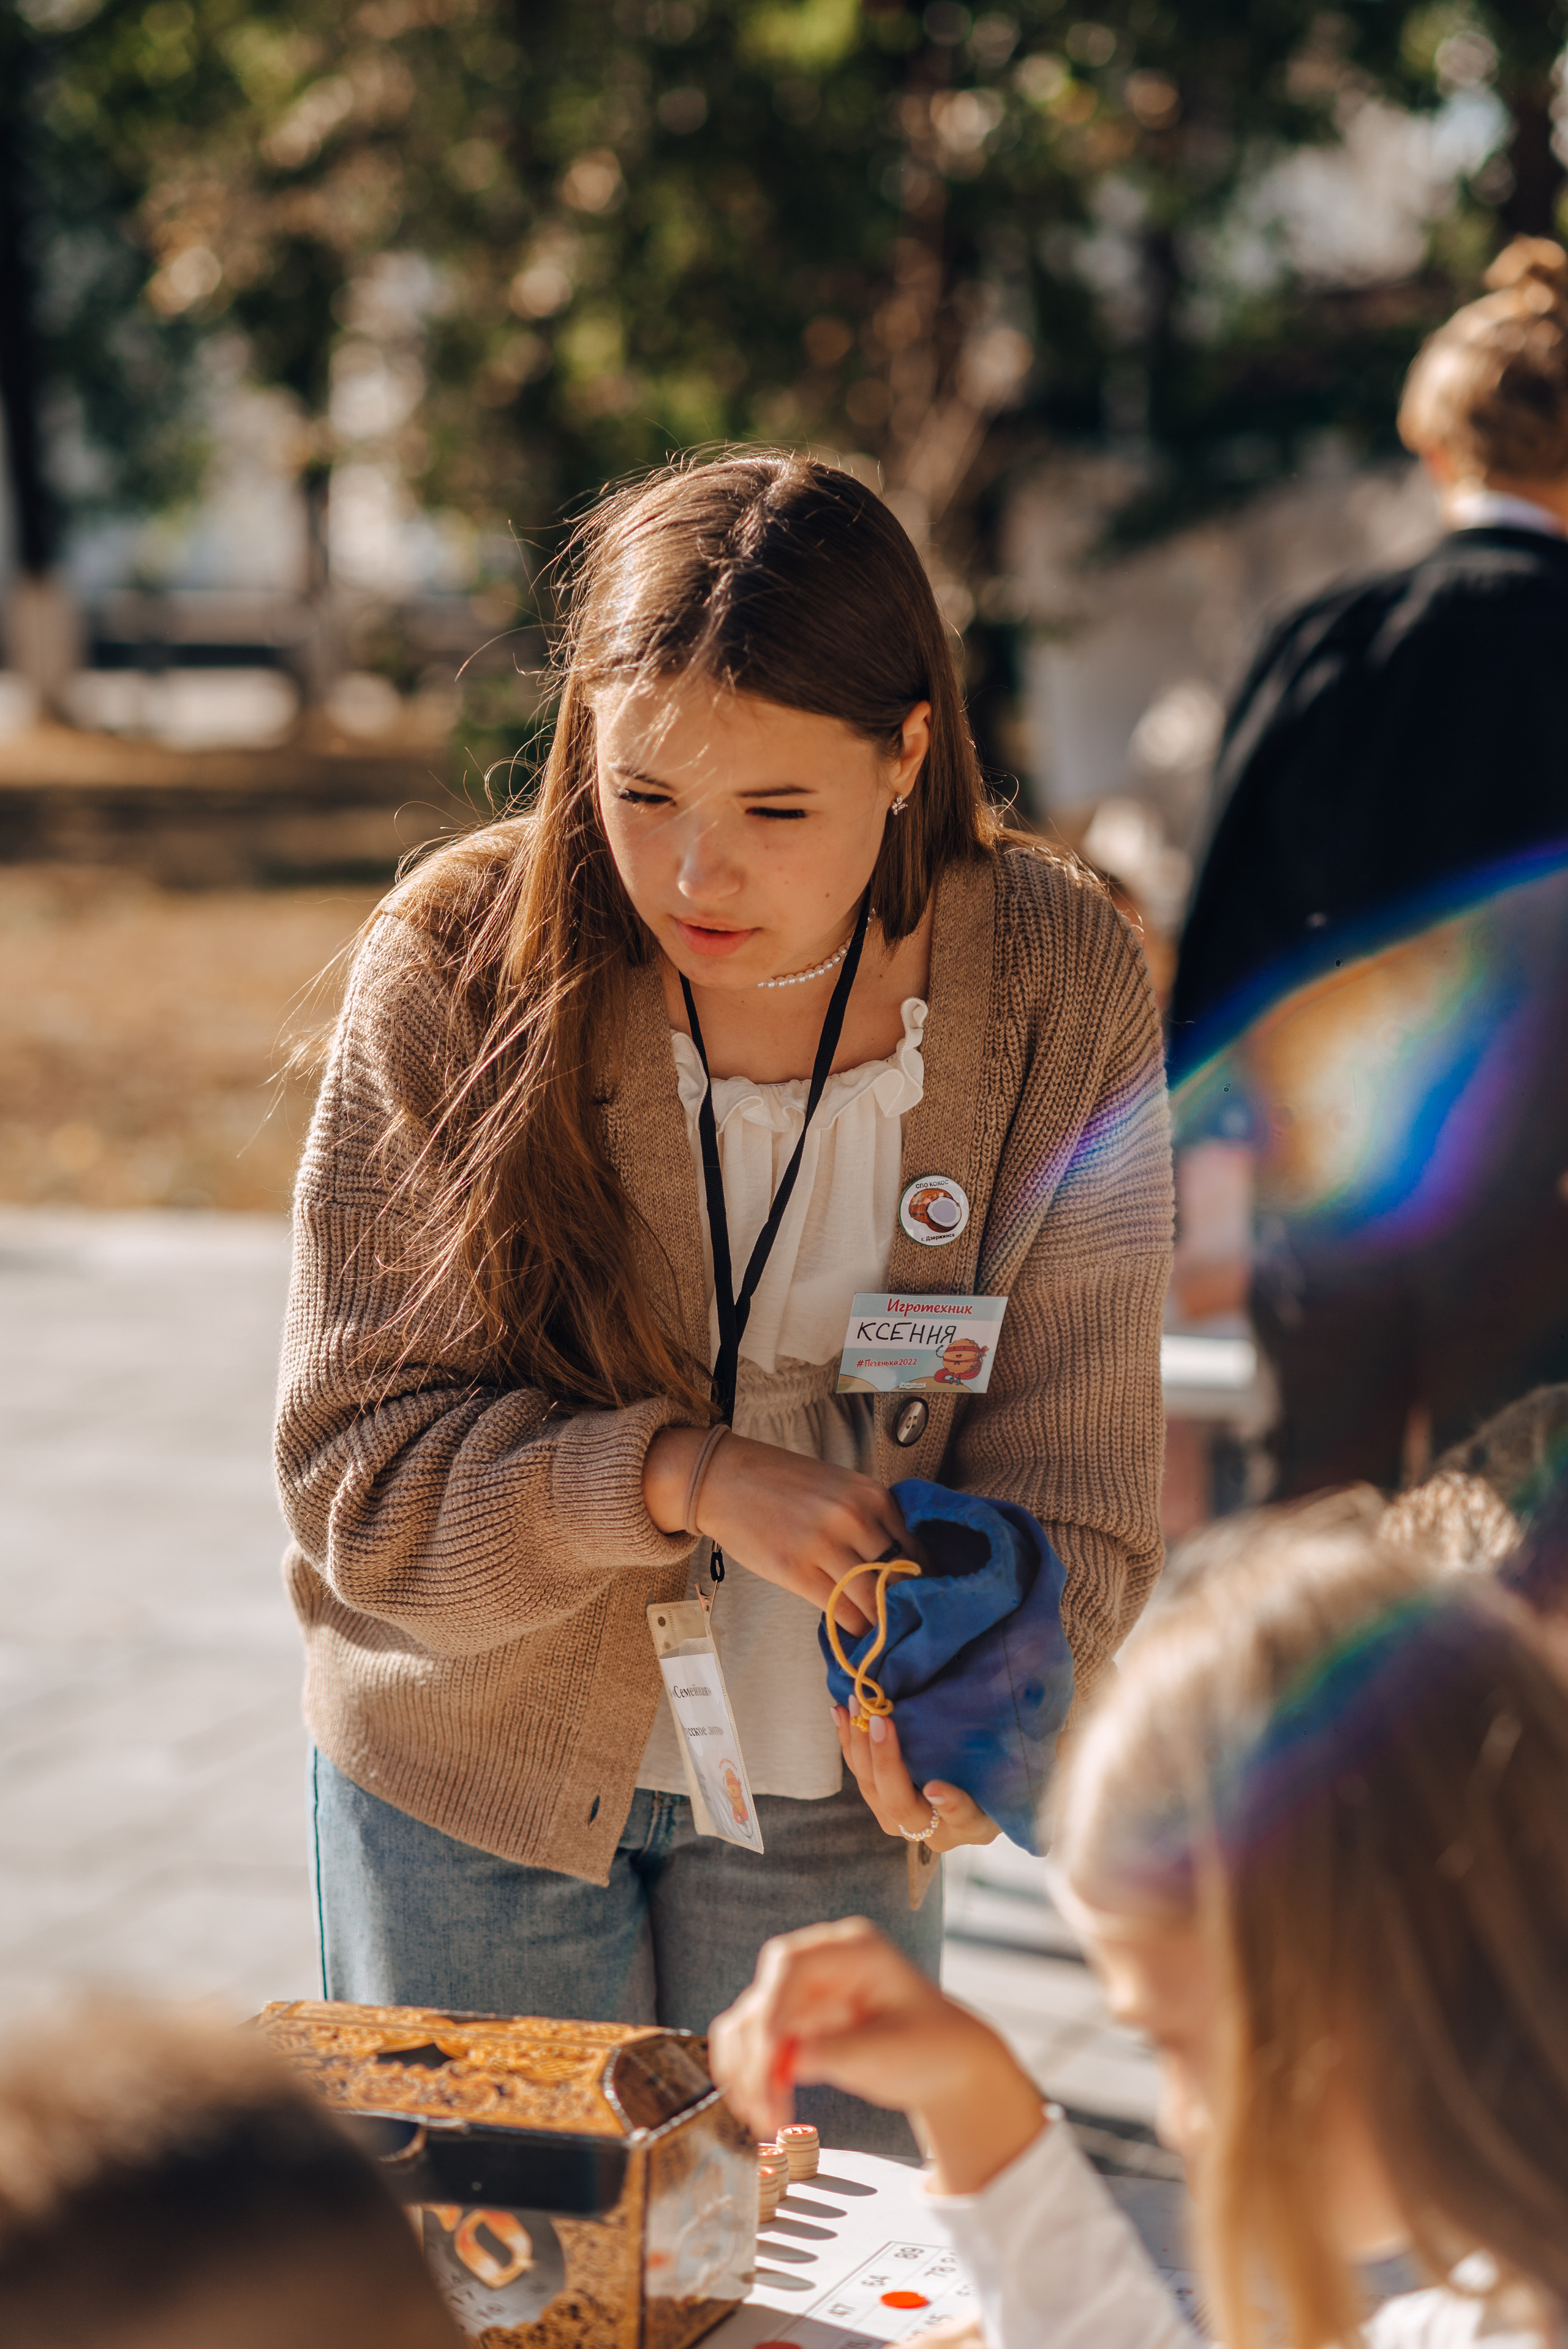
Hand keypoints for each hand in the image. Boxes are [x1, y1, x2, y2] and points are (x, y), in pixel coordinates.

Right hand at [643, 1429, 912, 1636]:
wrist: (726, 1479)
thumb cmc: (785, 1484)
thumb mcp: (841, 1488)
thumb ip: (872, 1520)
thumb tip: (901, 1566)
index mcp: (872, 1496)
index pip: (915, 1551)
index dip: (921, 1582)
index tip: (920, 1600)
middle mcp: (854, 1518)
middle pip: (899, 1579)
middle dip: (905, 1606)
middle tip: (907, 1625)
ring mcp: (824, 1545)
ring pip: (874, 1601)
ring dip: (881, 1623)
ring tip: (883, 1635)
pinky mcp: (796, 1571)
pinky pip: (842, 1613)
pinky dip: (854, 1629)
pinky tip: (856, 1633)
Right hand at [708, 1916, 1045, 2193]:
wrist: (944, 2064)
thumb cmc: (930, 2047)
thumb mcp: (892, 2051)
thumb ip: (840, 2052)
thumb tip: (786, 2061)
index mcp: (853, 1950)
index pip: (790, 1965)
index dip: (771, 2009)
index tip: (769, 2059)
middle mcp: (820, 1964)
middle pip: (763, 1996)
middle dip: (754, 2053)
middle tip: (761, 2107)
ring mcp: (804, 1994)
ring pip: (750, 2023)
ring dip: (747, 2072)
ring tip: (764, 2120)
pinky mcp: (795, 2025)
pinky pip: (757, 2047)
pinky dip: (752, 2077)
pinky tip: (760, 2109)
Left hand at [833, 1706, 1000, 1853]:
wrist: (979, 1790)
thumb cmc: (1003, 1775)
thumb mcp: (1012, 1770)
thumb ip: (1012, 1756)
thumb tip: (1029, 1718)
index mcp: (974, 1825)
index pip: (962, 1816)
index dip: (949, 1803)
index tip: (935, 1787)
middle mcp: (935, 1832)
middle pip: (902, 1804)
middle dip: (886, 1761)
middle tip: (880, 1719)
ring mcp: (903, 1822)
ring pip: (873, 1790)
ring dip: (859, 1746)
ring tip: (853, 1706)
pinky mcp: (883, 1804)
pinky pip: (862, 1777)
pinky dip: (850, 1744)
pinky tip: (841, 1713)